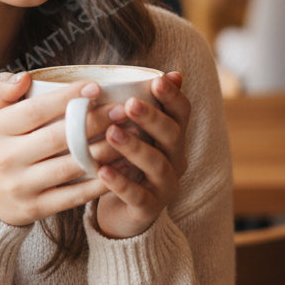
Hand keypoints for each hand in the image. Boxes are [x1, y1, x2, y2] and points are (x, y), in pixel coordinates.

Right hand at [0, 71, 121, 226]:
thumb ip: (2, 91)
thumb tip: (26, 76)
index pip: (36, 110)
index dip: (67, 98)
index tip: (96, 87)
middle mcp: (7, 158)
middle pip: (59, 137)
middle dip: (95, 122)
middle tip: (121, 110)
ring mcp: (22, 186)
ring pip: (71, 166)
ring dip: (104, 151)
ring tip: (129, 136)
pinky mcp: (36, 208)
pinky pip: (74, 195)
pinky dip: (101, 182)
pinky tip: (122, 168)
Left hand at [94, 72, 190, 238]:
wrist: (123, 212)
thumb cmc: (128, 162)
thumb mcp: (137, 132)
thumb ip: (142, 106)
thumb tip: (162, 73)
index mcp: (173, 138)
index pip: (182, 113)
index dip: (172, 96)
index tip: (156, 80)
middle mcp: (175, 160)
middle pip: (173, 136)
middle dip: (152, 118)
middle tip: (129, 103)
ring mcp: (164, 186)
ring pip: (157, 165)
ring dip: (135, 147)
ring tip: (111, 133)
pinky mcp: (147, 209)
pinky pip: (137, 196)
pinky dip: (120, 183)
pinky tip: (102, 171)